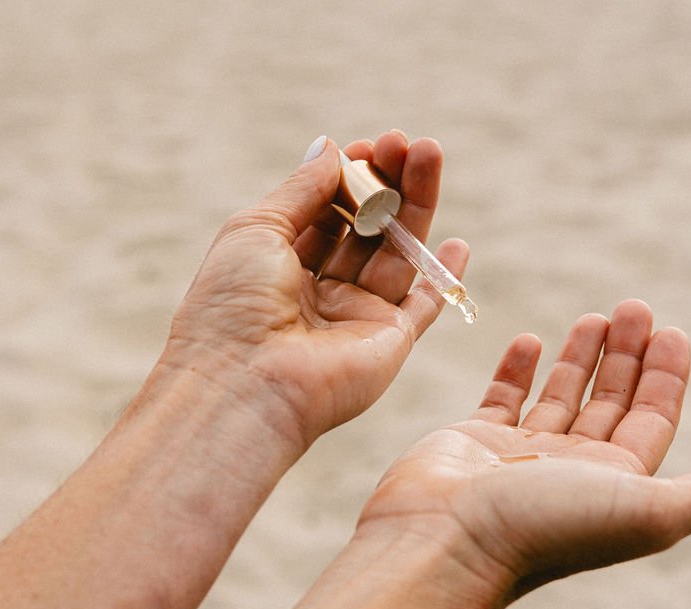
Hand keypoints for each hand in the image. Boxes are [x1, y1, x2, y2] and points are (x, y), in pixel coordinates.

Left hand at [165, 132, 468, 449]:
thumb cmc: (233, 305)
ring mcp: (356, 315)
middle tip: (406, 142)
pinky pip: (424, 305)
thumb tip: (330, 146)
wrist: (245, 384)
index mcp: (279, 264)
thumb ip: (302, 189)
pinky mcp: (389, 341)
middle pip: (365, 226)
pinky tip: (458, 244)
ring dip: (416, 204)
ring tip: (429, 155)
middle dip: (387, 182)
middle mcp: (319, 289)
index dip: (348, 177)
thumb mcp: (257, 229)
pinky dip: (443, 278)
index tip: (368, 146)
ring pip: (396, 252)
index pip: (325, 211)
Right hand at [358, 300, 690, 599]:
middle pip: (611, 401)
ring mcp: (522, 454)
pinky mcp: (475, 441)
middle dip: (627, 354)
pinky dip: (519, 368)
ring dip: (581, 356)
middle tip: (634, 305)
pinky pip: (503, 397)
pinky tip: (530, 339)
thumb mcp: (650, 508)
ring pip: (561, 396)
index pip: (653, 418)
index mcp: (617, 483)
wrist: (446, 542)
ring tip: (595, 315)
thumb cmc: (546, 528)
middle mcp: (574, 469)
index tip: (672, 330)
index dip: (666, 376)